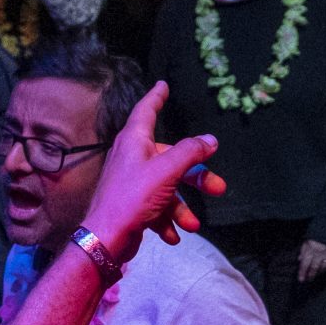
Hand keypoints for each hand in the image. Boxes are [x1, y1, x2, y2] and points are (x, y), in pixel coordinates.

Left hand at [76, 81, 225, 260]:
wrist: (106, 238)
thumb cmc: (132, 197)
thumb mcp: (166, 171)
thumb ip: (190, 153)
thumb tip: (210, 139)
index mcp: (134, 141)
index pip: (146, 111)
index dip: (156, 97)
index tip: (163, 85)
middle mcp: (132, 158)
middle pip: (171, 159)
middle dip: (195, 177)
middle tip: (219, 188)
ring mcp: (132, 182)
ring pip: (167, 189)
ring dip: (181, 208)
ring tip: (193, 225)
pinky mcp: (132, 205)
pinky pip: (156, 209)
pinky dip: (166, 222)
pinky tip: (173, 236)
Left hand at [296, 240, 325, 282]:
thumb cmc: (316, 238)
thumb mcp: (307, 242)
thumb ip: (303, 251)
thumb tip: (299, 260)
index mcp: (310, 250)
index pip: (305, 264)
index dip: (302, 272)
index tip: (300, 279)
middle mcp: (319, 253)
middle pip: (314, 268)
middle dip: (310, 275)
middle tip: (308, 280)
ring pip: (323, 268)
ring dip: (318, 273)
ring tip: (315, 275)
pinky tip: (323, 270)